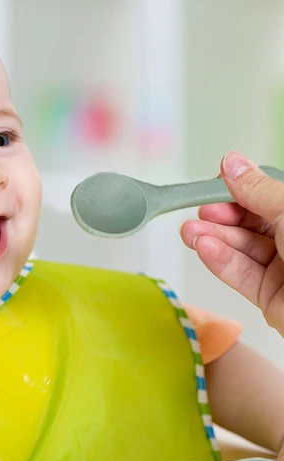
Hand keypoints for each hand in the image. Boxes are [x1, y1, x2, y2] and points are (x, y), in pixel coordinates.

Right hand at [181, 150, 283, 336]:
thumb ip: (257, 189)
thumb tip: (232, 164)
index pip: (268, 198)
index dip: (241, 191)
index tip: (215, 184)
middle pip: (252, 224)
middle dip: (222, 217)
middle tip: (201, 212)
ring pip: (242, 250)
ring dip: (213, 239)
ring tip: (190, 232)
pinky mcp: (270, 297)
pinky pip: (240, 274)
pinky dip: (220, 261)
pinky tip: (203, 248)